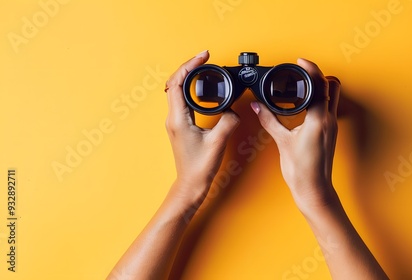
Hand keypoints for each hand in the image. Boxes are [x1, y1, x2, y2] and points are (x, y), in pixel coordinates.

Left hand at [165, 50, 239, 204]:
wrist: (191, 184)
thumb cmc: (199, 167)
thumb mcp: (218, 142)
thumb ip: (229, 121)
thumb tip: (235, 110)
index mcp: (178, 118)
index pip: (178, 82)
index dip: (190, 66)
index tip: (204, 56)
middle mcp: (173, 118)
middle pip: (174, 82)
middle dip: (189, 66)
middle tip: (204, 58)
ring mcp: (175, 122)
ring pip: (176, 90)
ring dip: (188, 76)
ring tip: (202, 67)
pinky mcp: (181, 126)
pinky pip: (182, 100)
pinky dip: (190, 88)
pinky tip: (200, 88)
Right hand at [250, 58, 340, 209]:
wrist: (313, 189)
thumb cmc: (301, 170)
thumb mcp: (282, 141)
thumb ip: (269, 120)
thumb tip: (258, 105)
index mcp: (318, 119)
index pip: (319, 84)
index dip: (311, 68)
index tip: (300, 61)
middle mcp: (329, 120)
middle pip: (332, 85)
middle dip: (319, 75)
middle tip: (302, 72)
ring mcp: (332, 126)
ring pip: (333, 96)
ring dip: (322, 86)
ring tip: (304, 85)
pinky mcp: (330, 133)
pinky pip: (329, 108)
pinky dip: (320, 99)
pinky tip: (306, 104)